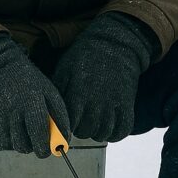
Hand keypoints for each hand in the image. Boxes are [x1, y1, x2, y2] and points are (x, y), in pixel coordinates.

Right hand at [0, 33, 69, 157]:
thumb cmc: (30, 83)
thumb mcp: (48, 92)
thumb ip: (59, 115)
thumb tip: (66, 139)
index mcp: (31, 101)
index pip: (39, 134)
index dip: (45, 147)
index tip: (49, 150)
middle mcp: (12, 110)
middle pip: (23, 145)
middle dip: (33, 149)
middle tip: (38, 144)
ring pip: (10, 145)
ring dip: (20, 145)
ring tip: (26, 134)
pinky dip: (8, 141)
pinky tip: (13, 131)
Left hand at [51, 13, 157, 142]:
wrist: (114, 44)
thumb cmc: (85, 56)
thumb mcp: (65, 69)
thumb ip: (58, 91)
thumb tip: (50, 112)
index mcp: (78, 94)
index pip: (69, 124)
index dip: (65, 126)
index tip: (66, 121)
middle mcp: (96, 102)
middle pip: (85, 131)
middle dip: (80, 129)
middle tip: (80, 121)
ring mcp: (113, 104)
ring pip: (103, 134)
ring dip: (97, 132)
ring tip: (93, 123)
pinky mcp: (127, 104)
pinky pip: (122, 131)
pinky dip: (115, 133)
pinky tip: (108, 126)